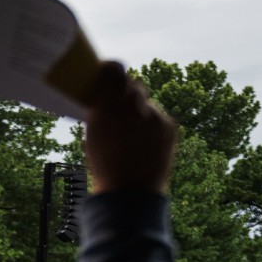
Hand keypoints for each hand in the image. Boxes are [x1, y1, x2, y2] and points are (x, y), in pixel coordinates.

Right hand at [81, 61, 177, 194]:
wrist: (130, 193)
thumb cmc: (106, 165)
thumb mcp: (92, 133)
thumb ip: (100, 108)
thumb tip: (105, 90)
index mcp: (107, 107)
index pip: (114, 69)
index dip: (111, 69)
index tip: (108, 71)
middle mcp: (132, 107)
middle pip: (133, 83)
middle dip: (126, 92)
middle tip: (120, 107)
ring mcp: (153, 116)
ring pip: (146, 101)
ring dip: (139, 110)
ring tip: (133, 134)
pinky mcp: (169, 125)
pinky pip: (158, 115)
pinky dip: (151, 124)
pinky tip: (145, 141)